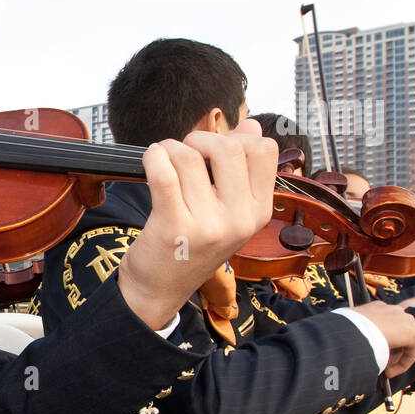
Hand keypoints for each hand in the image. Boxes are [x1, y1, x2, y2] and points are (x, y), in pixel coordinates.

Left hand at [118, 121, 277, 330]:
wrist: (159, 289)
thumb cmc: (192, 245)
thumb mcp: (228, 212)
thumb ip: (241, 169)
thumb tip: (251, 124)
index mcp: (259, 212)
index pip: (264, 150)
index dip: (236, 138)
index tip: (214, 149)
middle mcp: (239, 220)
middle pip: (229, 148)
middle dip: (200, 139)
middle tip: (184, 151)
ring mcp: (208, 226)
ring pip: (190, 157)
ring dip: (170, 149)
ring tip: (163, 160)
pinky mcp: (173, 227)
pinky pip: (164, 173)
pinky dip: (153, 157)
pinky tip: (150, 160)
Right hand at [345, 300, 414, 377]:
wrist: (354, 330)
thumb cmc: (345, 331)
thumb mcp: (347, 329)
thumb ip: (353, 333)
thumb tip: (342, 345)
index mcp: (376, 308)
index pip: (384, 324)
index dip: (379, 342)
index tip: (371, 353)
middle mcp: (393, 310)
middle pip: (396, 334)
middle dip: (389, 352)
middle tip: (379, 365)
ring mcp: (404, 319)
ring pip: (404, 343)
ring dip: (394, 358)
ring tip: (383, 371)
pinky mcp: (413, 332)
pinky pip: (411, 351)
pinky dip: (402, 364)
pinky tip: (389, 373)